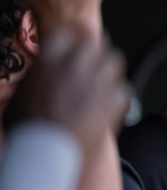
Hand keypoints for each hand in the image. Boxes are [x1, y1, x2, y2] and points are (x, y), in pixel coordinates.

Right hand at [5, 27, 129, 155]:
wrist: (44, 155)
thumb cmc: (26, 129)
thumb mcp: (20, 96)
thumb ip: (37, 75)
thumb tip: (42, 68)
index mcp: (48, 58)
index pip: (67, 34)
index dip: (71, 43)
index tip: (74, 49)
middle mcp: (74, 64)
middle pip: (94, 44)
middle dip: (94, 52)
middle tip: (94, 63)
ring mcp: (97, 80)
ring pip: (114, 61)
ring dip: (109, 69)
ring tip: (105, 82)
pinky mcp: (114, 99)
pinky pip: (124, 88)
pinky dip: (118, 96)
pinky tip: (111, 105)